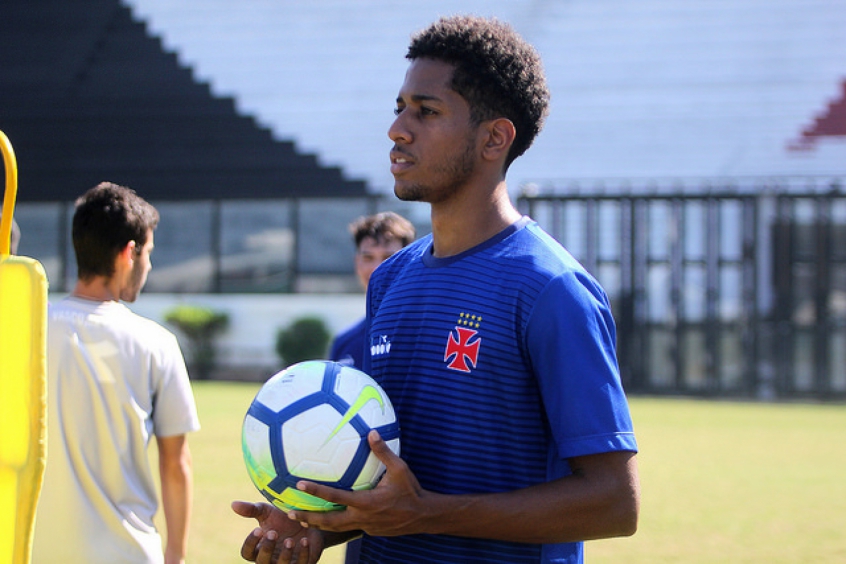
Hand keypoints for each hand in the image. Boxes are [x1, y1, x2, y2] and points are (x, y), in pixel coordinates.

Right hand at [232, 501, 324, 563]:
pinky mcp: (302, 563)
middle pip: (262, 562)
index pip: (247, 552)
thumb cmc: (283, 518)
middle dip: (267, 548)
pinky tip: (305, 540)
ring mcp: (286, 563)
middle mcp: (270, 559)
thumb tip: (233, 504)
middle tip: (273, 533)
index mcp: (258, 548)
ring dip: (285, 555)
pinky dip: (303, 554)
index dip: (251, 543)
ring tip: (290, 540)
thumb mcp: (267, 512)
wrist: (307, 519)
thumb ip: (251, 509)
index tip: (258, 529)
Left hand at [287, 430, 430, 537]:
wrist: (423, 516)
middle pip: (328, 521)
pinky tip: (327, 519)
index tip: (299, 485)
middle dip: (308, 518)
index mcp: (366, 502)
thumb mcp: (400, 469)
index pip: (336, 497)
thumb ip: (383, 452)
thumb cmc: (411, 491)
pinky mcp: (368, 530)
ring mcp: (364, 526)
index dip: (316, 491)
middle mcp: (362, 517)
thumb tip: (371, 432)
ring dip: (316, 524)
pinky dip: (334, 526)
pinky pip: (348, 528)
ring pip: (335, 529)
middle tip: (289, 511)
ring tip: (299, 520)